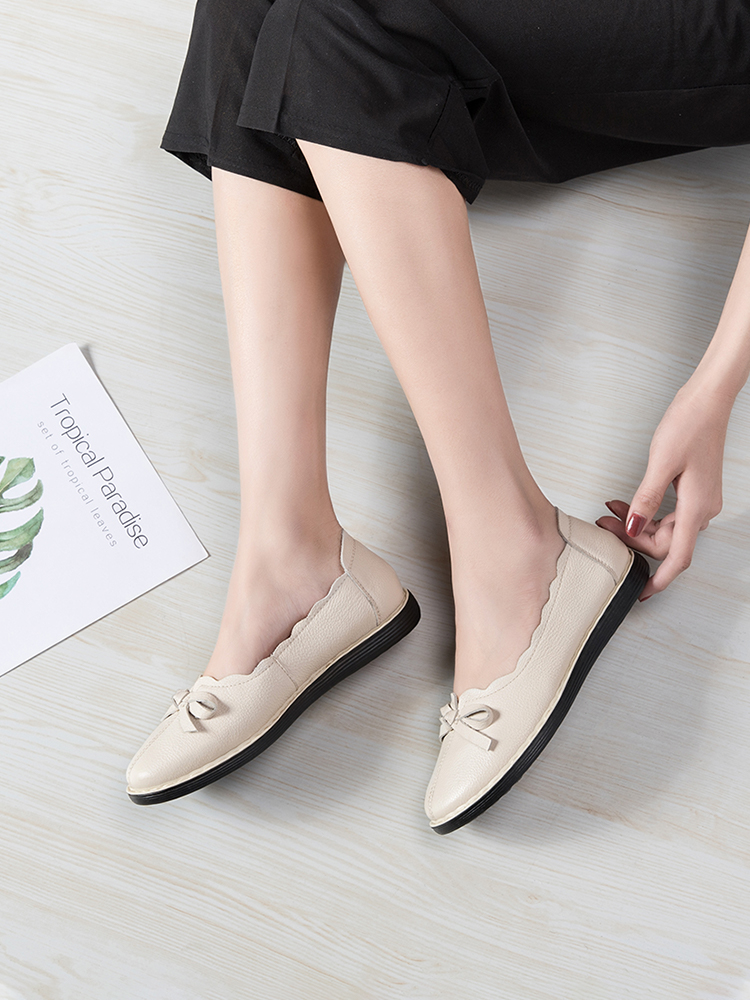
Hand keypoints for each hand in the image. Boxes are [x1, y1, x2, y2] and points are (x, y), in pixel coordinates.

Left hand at [595, 375, 731, 599]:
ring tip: (609, 513)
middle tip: (603, 527)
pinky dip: (645, 511)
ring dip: (636, 525)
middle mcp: (702, 508)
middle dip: (633, 540)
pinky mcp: (694, 489)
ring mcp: (700, 499)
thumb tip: (632, 527)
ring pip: (664, 528)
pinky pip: (668, 513)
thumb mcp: (660, 464)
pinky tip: (625, 504)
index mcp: (697, 508)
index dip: (660, 579)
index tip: (642, 593)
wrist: (707, 401)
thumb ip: (645, 500)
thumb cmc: (688, 425)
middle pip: (666, 542)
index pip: (678, 557)